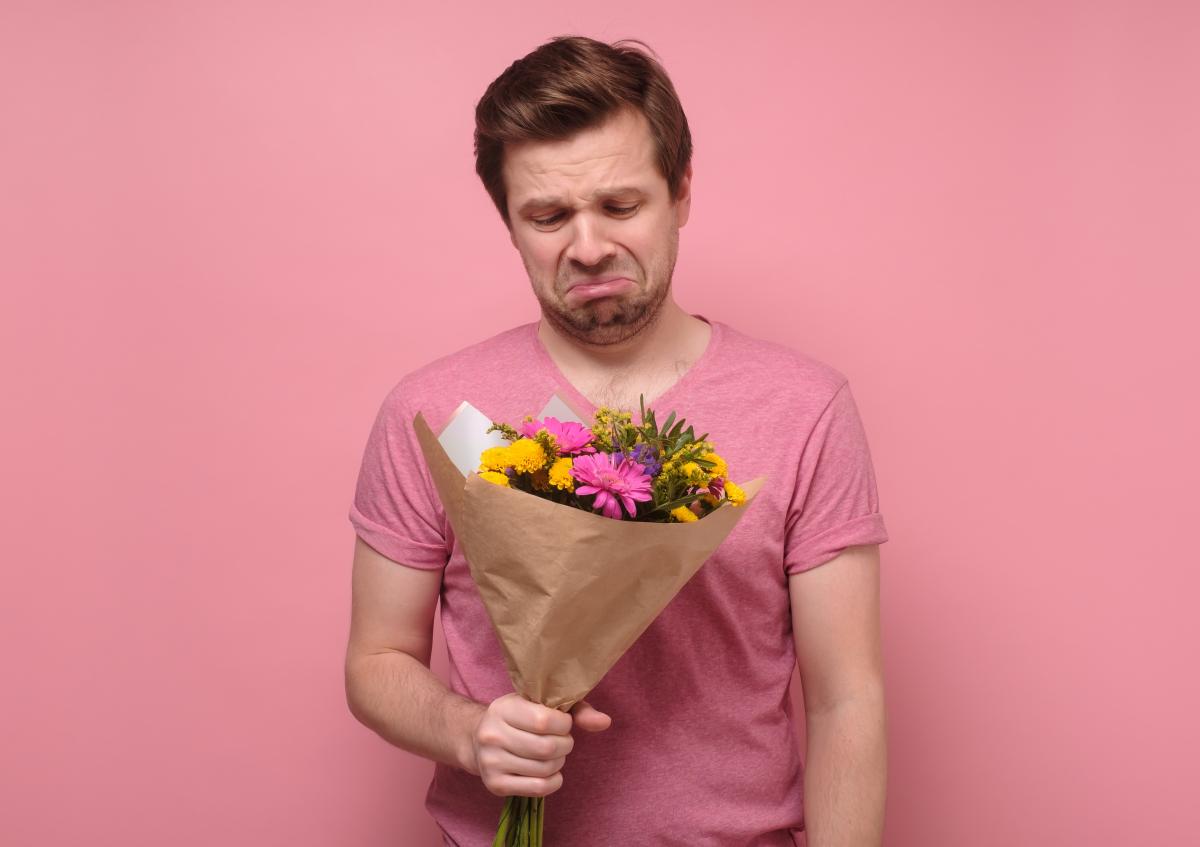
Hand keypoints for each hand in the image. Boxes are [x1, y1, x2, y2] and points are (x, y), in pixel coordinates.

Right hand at [470, 693, 610, 796]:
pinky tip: (550, 772)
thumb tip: (605, 722)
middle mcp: (492, 735)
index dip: (564, 724)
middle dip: (564, 745)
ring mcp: (491, 762)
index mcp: (503, 709)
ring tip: (553, 755)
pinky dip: (553, 781)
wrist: (477, 738)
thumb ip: (575, 710)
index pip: (544, 721)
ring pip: (544, 769)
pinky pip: (538, 788)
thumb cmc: (518, 717)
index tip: (563, 723)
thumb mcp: (540, 704)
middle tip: (562, 741)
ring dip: (559, 763)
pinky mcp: (495, 784)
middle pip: (547, 748)